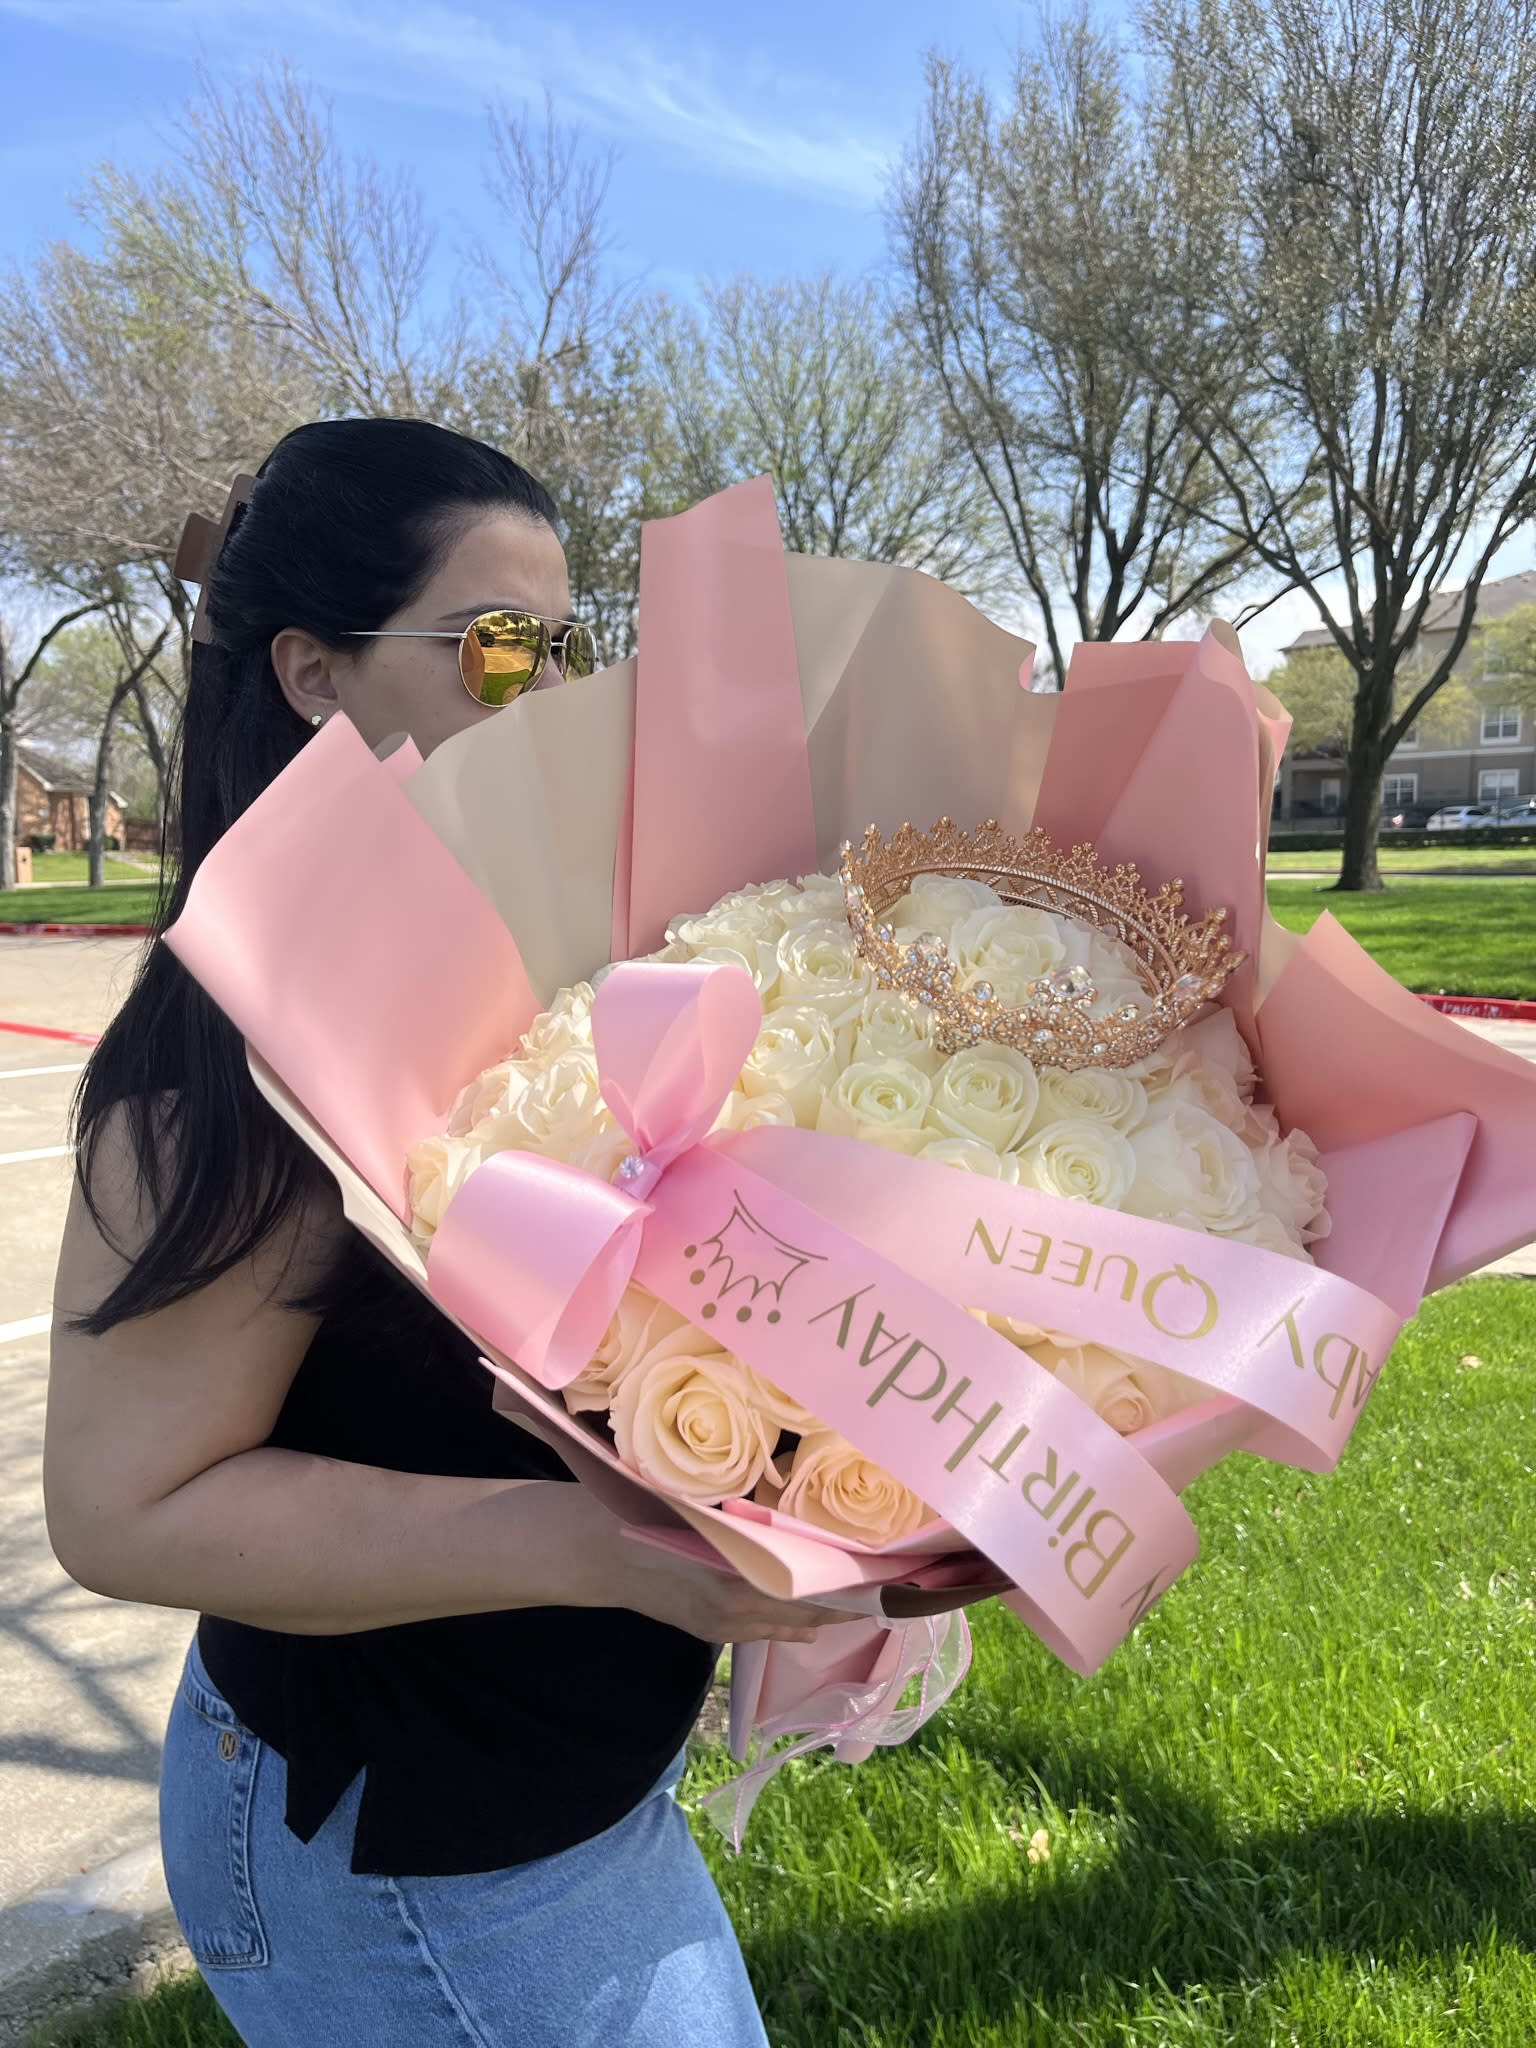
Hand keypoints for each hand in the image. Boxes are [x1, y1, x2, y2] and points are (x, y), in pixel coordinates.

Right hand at [560, 1490, 867, 1643]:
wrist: (601, 1552)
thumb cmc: (655, 1517)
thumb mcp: (712, 1514)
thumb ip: (757, 1525)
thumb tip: (806, 1518)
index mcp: (740, 1581)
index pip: (811, 1592)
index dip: (850, 1589)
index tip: (886, 1580)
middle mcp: (736, 1612)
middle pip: (807, 1615)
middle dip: (846, 1605)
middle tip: (886, 1591)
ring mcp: (723, 1627)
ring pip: (788, 1626)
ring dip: (821, 1613)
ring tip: (859, 1599)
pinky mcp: (711, 1632)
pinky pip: (764, 1630)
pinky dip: (791, 1621)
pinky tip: (811, 1613)